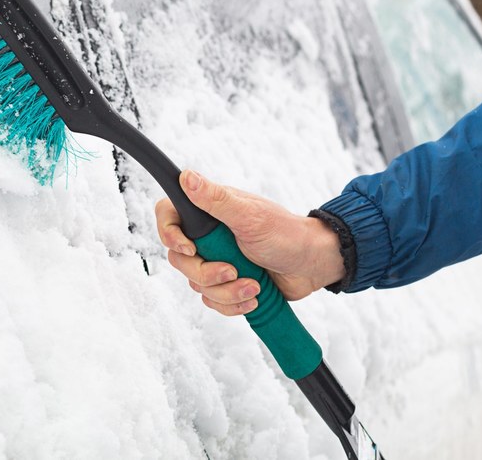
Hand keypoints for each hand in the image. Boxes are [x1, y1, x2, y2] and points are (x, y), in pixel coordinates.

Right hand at [154, 169, 345, 315]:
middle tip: (233, 270)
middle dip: (206, 273)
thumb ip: (214, 199)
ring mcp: (216, 260)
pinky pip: (213, 301)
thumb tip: (185, 177)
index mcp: (209, 212)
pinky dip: (233, 304)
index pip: (168, 215)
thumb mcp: (249, 216)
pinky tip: (254, 296)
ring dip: (226, 291)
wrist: (312, 265)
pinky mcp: (227, 284)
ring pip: (196, 284)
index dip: (170, 234)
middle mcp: (208, 235)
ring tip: (254, 286)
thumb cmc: (286, 233)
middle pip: (179, 259)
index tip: (190, 247)